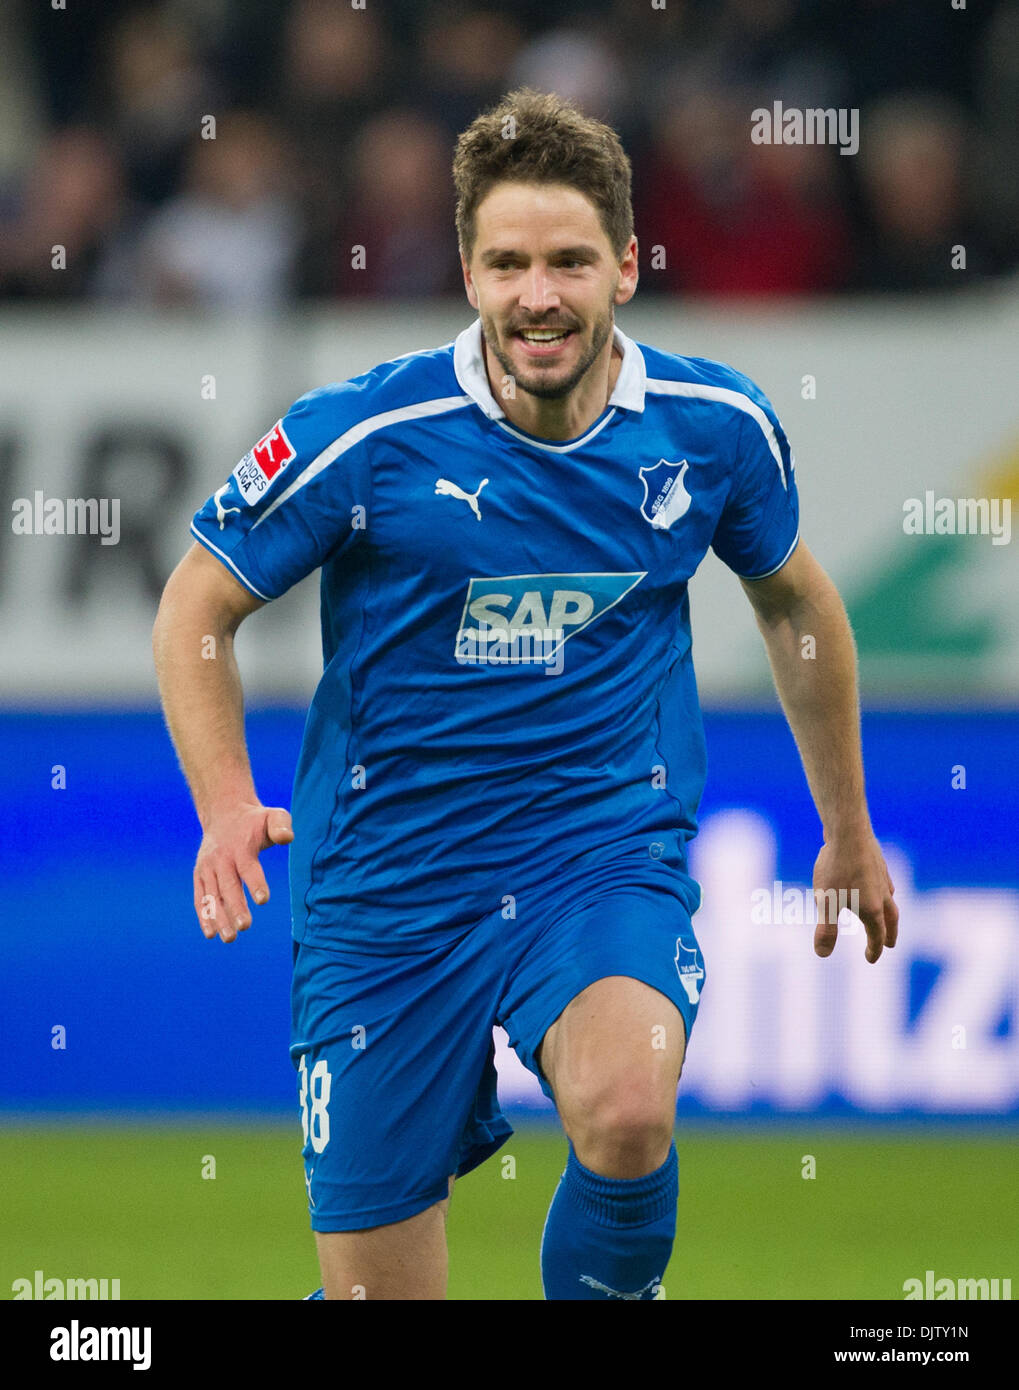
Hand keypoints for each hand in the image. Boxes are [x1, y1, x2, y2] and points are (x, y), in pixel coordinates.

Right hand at [193, 802, 293, 941]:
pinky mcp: (200, 875)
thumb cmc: (255, 822)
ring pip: (212, 895)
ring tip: (230, 938)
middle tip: (245, 926)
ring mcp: (208, 868)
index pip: (248, 868)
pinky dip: (204, 915)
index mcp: (240, 848)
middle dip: (236, 907)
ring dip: (219, 917)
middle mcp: (221, 859)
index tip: (263, 900)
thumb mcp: (272, 816)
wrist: (224, 814)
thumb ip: (281, 826)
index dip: (255, 883)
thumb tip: (287, 838)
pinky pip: (200, 897)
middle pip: (228, 886)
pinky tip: (211, 934)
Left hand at [812, 832, 898, 962]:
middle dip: (889, 935)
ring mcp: (882, 877)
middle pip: (891, 920)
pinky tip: (875, 886)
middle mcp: (882, 895)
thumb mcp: (826, 902)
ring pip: (890, 900)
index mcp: (872, 909)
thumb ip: (826, 929)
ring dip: (889, 913)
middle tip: (890, 945)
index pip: (877, 936)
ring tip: (885, 917)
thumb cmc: (836, 868)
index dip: (874, 950)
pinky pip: (884, 883)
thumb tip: (822, 955)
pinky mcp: (878, 862)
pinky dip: (883, 892)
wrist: (848, 831)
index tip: (871, 959)